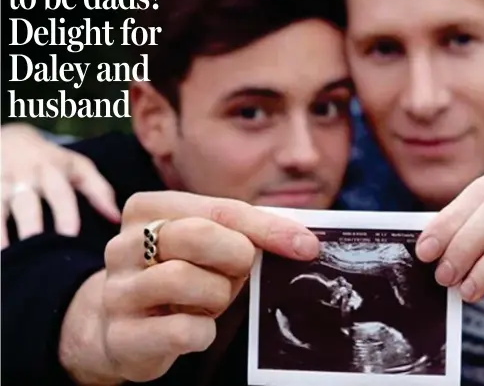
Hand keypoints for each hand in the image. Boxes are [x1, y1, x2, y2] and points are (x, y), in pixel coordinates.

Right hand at [1, 124, 120, 247]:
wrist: (10, 137)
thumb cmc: (52, 160)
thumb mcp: (78, 167)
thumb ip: (99, 191)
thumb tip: (116, 218)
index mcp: (52, 170)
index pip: (61, 194)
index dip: (66, 215)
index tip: (70, 237)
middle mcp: (24, 176)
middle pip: (27, 204)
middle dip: (31, 226)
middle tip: (37, 250)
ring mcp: (0, 182)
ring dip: (0, 231)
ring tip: (6, 255)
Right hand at [61, 191, 319, 383]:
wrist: (121, 326)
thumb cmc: (180, 275)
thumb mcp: (209, 245)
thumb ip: (248, 233)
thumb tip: (305, 241)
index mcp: (148, 209)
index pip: (219, 209)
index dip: (267, 228)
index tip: (306, 246)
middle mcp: (123, 245)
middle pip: (195, 235)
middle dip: (235, 256)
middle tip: (243, 271)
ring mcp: (117, 290)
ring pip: (181, 279)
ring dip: (216, 295)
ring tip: (212, 300)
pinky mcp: (121, 335)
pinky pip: (179, 330)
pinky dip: (202, 331)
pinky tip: (199, 328)